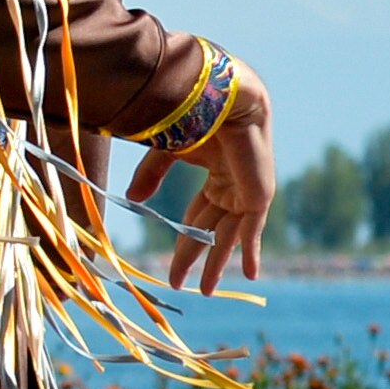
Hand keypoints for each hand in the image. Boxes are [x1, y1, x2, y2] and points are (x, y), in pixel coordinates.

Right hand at [126, 58, 272, 293]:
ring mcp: (246, 191)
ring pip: (229, 235)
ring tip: (205, 291)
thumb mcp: (166, 152)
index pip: (197, 216)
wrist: (221, 97)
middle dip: (196, 257)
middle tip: (181, 286)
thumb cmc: (194, 113)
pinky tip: (249, 273)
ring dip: (216, 262)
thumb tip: (132, 200)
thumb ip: (152, 176)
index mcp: (216, 173)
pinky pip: (252, 229)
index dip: (186, 241)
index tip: (171, 267)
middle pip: (210, 231)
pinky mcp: (257, 193)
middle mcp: (232, 185)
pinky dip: (250, 250)